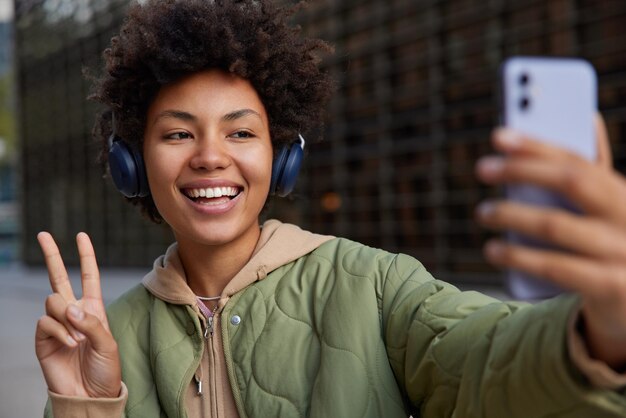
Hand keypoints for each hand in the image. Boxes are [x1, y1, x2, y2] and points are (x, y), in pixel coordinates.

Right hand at [35, 232, 120, 396]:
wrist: (90, 395)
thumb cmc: (105, 370)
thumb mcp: (108, 344)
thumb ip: (91, 323)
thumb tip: (69, 306)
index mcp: (93, 309)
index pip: (88, 276)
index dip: (85, 256)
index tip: (81, 235)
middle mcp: (73, 312)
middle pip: (59, 278)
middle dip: (52, 255)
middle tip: (43, 234)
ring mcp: (57, 324)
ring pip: (53, 300)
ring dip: (67, 317)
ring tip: (78, 339)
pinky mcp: (43, 339)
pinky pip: (46, 322)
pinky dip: (60, 331)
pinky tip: (70, 345)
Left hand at [475, 116, 625, 369]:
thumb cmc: (612, 246)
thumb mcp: (608, 209)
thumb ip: (593, 173)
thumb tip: (589, 116)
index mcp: (625, 192)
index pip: (579, 159)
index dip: (537, 144)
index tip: (499, 136)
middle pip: (571, 182)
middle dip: (522, 170)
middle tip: (482, 167)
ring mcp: (623, 252)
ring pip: (556, 224)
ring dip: (511, 215)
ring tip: (483, 212)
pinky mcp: (612, 286)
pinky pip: (555, 267)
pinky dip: (518, 256)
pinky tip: (494, 249)